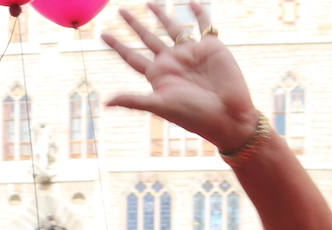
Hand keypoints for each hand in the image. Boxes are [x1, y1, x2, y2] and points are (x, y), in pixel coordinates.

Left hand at [103, 3, 258, 151]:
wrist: (228, 117)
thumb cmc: (194, 116)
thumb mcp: (161, 106)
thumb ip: (134, 100)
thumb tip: (106, 103)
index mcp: (159, 75)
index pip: (133, 56)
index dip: (118, 45)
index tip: (103, 34)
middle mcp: (173, 62)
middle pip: (148, 38)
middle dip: (135, 25)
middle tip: (121, 10)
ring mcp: (191, 53)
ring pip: (172, 28)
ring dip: (161, 15)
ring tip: (149, 3)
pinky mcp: (211, 47)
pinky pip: (204, 25)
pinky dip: (199, 13)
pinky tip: (192, 3)